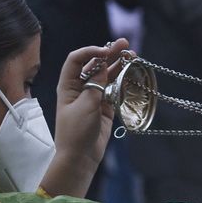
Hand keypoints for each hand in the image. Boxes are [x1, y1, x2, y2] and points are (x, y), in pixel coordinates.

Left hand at [51, 38, 131, 174]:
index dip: (90, 52)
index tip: (105, 53)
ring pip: (107, 76)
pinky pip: (115, 90)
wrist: (80, 157)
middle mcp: (80, 88)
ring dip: (119, 66)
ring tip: (133, 57)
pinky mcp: (105, 107)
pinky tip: (132, 75)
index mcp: (68, 85)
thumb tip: (104, 66)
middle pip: (95, 65)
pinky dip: (123, 82)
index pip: (77, 59)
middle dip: (109, 54)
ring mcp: (94, 97)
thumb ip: (96, 85)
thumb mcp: (86, 105)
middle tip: (125, 45)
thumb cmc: (76, 132)